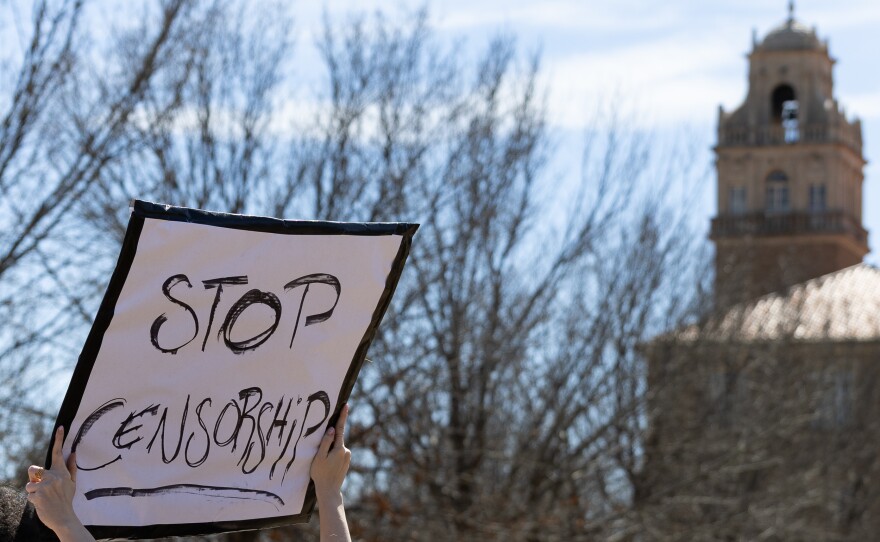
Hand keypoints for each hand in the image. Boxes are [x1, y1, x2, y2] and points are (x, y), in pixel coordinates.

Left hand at [25, 426, 91, 540]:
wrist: (63, 517)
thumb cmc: (66, 500)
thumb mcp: (72, 483)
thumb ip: (71, 468)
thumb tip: (73, 453)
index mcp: (61, 472)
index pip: (58, 453)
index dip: (59, 439)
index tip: (60, 427)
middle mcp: (53, 477)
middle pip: (33, 470)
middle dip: (34, 479)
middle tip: (42, 488)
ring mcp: (45, 486)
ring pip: (29, 484)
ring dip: (33, 491)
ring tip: (43, 498)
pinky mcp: (37, 495)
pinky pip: (29, 494)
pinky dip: (33, 500)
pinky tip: (42, 504)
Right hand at [310, 403, 350, 498]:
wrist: (329, 491)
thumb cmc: (321, 474)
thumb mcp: (319, 457)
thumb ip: (325, 442)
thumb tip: (331, 429)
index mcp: (339, 449)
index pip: (340, 429)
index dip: (342, 416)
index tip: (346, 405)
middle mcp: (346, 451)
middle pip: (336, 439)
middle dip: (329, 441)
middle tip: (321, 454)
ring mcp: (347, 457)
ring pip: (336, 447)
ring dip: (329, 450)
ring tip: (322, 464)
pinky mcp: (346, 462)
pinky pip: (338, 454)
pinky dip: (332, 455)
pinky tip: (327, 466)